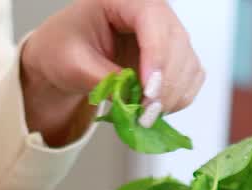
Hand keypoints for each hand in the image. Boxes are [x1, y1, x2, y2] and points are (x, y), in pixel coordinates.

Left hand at [21, 0, 204, 144]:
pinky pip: (189, 78)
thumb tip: (130, 96)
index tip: (148, 90)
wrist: (62, 57)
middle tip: (144, 114)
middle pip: (176, 43)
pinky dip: (177, 98)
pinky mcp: (172, 57)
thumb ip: (103, 78)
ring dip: (171, 96)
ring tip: (144, 116)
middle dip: (165, 84)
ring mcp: (166, 34)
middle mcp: (152, 12)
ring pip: (187, 63)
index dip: (156, 56)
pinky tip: (153, 109)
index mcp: (124, 0)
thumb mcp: (73, 63)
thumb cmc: (62, 48)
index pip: (153, 20)